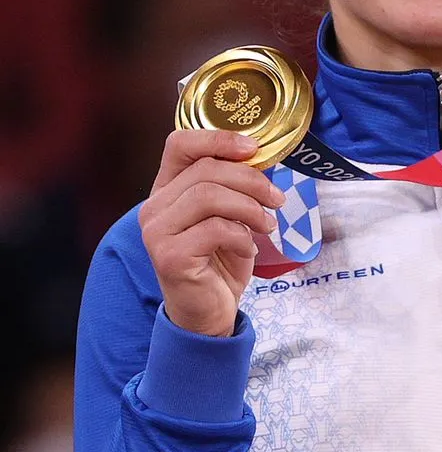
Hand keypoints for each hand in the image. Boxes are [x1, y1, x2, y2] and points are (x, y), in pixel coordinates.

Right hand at [139, 130, 284, 337]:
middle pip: (206, 169)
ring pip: (209, 195)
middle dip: (251, 180)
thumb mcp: (230, 217)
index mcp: (167, 190)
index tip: (254, 148)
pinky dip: (242, 237)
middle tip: (277, 199)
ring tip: (268, 225)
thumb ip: (235, 187)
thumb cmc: (220, 263)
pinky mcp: (170, 256)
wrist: (209, 313)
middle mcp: (154, 207)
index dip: (218, 138)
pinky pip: (215, 229)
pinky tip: (248, 250)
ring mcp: (157, 232)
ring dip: (250, 208)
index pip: (180, 144)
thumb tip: (263, 157)